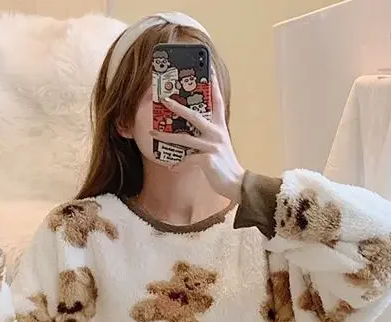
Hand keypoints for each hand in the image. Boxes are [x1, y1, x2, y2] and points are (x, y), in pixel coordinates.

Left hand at [150, 80, 243, 202]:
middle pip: (194, 116)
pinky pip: (187, 160)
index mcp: (220, 127)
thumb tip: (188, 137)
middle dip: (178, 107)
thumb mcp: (218, 147)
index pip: (217, 101)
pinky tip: (171, 167)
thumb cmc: (224, 166)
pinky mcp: (208, 160)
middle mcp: (216, 133)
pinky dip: (178, 164)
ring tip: (154, 132)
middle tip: (164, 99)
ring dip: (167, 136)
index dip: (213, 84)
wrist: (236, 183)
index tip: (208, 68)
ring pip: (185, 138)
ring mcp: (212, 146)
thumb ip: (206, 138)